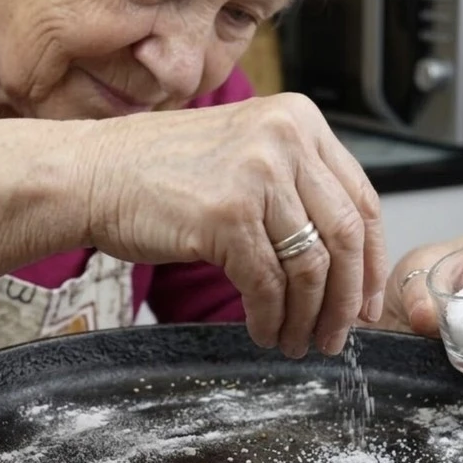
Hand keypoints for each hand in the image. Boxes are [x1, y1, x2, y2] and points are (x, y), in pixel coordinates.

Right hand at [80, 93, 387, 357]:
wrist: (89, 173)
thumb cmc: (159, 173)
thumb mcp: (244, 154)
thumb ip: (295, 186)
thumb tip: (344, 259)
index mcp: (298, 120)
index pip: (362, 199)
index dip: (372, 262)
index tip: (368, 302)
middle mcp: (285, 139)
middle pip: (346, 237)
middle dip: (347, 299)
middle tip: (338, 336)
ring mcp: (257, 176)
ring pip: (312, 268)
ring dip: (309, 317)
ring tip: (298, 342)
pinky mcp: (227, 217)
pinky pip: (268, 285)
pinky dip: (271, 318)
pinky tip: (264, 332)